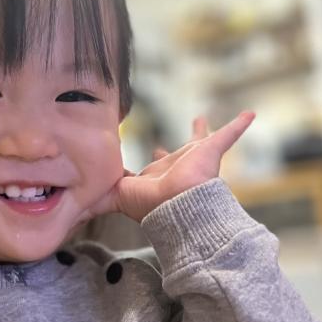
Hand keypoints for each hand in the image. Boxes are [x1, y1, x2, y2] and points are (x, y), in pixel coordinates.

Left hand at [86, 112, 254, 222]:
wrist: (177, 206)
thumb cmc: (149, 205)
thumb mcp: (115, 196)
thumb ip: (97, 198)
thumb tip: (71, 207)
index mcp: (158, 178)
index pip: (154, 167)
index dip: (152, 162)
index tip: (152, 152)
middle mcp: (178, 168)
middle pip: (178, 155)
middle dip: (174, 150)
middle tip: (170, 141)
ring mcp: (196, 160)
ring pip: (203, 142)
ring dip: (205, 131)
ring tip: (205, 117)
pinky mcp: (211, 152)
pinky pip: (229, 134)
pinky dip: (239, 124)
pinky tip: (249, 113)